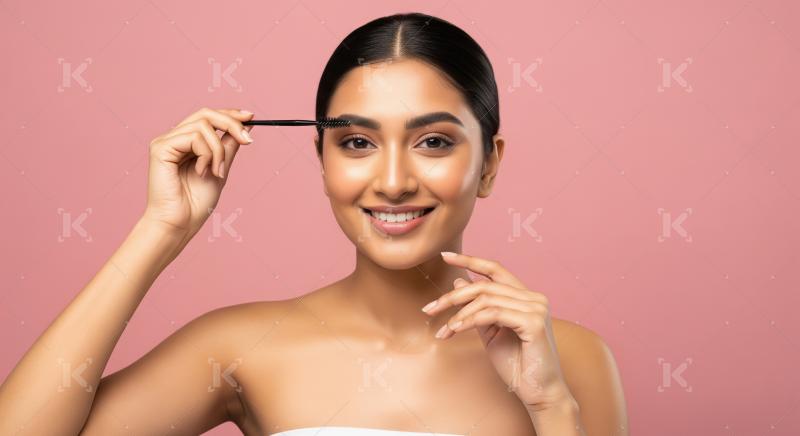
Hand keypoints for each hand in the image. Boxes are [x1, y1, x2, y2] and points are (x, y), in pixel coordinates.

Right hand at [143, 107, 254, 235]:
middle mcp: (175, 138)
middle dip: (230, 123)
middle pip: (205, 114)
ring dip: (218, 150)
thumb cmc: (196, 203)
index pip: (208, 117)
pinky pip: (193, 137)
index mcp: (187, 143)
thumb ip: (229, 147)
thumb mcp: (221, 169)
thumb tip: (245, 126)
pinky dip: (206, 154)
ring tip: (217, 171)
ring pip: (203, 125)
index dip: (230, 114)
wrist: (180, 223)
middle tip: (247, 140)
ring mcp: (166, 142)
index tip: (251, 117)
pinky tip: (202, 171)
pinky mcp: (160, 148)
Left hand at [422, 251, 575, 410]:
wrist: (539, 392)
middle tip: (429, 309)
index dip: (470, 260)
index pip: (495, 269)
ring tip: (445, 330)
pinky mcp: (534, 322)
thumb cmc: (517, 365)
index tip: (445, 256)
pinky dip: (470, 320)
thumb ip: (477, 309)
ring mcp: (536, 308)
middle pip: (485, 285)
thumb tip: (459, 282)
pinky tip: (456, 330)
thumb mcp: (490, 332)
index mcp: (525, 297)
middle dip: (453, 296)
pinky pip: (492, 314)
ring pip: (486, 299)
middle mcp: (534, 298)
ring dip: (458, 314)